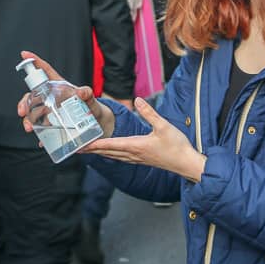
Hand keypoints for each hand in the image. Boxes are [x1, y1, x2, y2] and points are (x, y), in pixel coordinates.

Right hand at [16, 50, 115, 137]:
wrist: (99, 125)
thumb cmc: (93, 108)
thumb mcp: (91, 100)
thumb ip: (87, 94)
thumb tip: (81, 91)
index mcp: (59, 88)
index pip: (46, 72)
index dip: (35, 62)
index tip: (24, 54)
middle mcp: (52, 99)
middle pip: (33, 96)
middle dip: (24, 103)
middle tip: (22, 112)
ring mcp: (51, 112)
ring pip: (34, 113)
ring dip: (29, 120)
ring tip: (30, 128)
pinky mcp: (54, 126)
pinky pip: (43, 130)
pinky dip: (41, 136)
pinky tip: (42, 141)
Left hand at [81, 97, 205, 181]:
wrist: (186, 163)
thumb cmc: (176, 146)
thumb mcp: (163, 126)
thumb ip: (149, 112)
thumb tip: (136, 99)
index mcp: (136, 145)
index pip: (111, 144)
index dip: (96, 144)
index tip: (83, 145)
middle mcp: (133, 154)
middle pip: (108, 152)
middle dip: (93, 150)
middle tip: (78, 149)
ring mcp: (137, 159)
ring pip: (114, 156)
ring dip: (101, 153)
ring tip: (90, 151)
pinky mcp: (142, 160)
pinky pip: (122, 158)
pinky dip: (112, 155)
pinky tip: (111, 154)